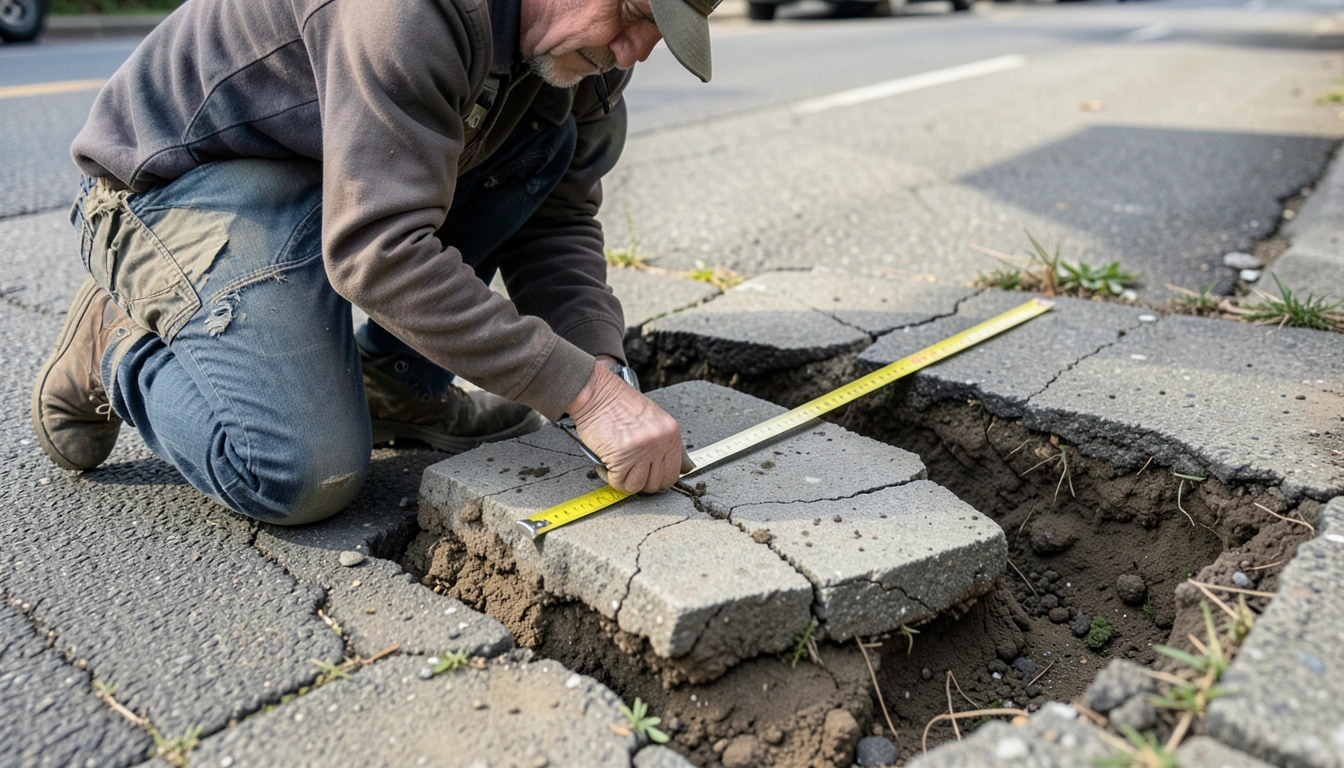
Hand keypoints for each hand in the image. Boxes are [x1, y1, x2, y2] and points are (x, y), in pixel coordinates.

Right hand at [566, 361, 693, 493]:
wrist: (596, 392)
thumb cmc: (620, 404)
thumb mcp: (655, 420)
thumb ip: (671, 445)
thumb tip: (688, 467)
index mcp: (671, 433)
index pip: (674, 473)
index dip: (657, 478)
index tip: (646, 474)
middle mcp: (660, 442)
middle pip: (657, 484)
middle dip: (640, 481)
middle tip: (627, 469)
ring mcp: (641, 449)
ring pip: (637, 487)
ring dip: (623, 479)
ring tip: (615, 464)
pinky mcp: (621, 455)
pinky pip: (618, 482)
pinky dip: (608, 476)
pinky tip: (605, 462)